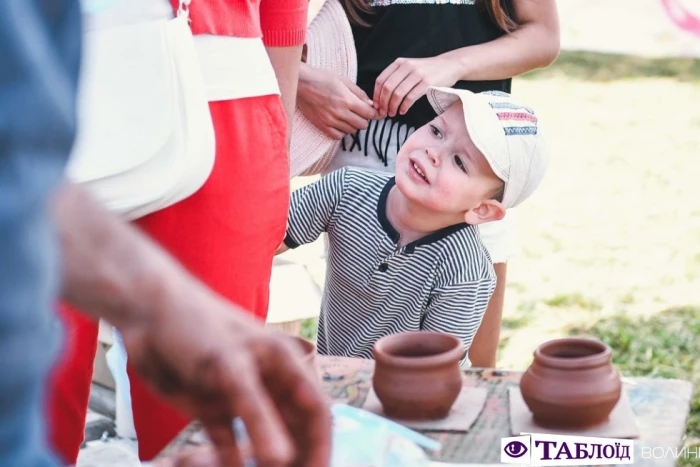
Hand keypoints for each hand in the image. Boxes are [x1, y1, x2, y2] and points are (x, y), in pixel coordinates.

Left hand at [119, 281, 330, 466]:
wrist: (147, 312)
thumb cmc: (197, 327)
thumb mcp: (230, 370)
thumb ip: (257, 415)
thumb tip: (283, 460)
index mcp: (285, 366)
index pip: (316, 413)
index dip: (320, 446)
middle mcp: (268, 384)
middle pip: (292, 431)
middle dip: (291, 459)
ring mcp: (240, 398)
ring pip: (259, 442)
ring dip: (256, 464)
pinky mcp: (211, 408)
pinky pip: (223, 445)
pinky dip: (222, 462)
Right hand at [298, 65, 377, 139]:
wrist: (300, 83)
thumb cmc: (322, 79)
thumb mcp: (343, 80)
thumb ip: (359, 93)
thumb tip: (371, 104)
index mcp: (347, 100)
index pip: (369, 114)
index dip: (375, 114)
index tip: (376, 113)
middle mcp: (339, 112)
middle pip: (362, 125)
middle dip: (364, 119)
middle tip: (360, 113)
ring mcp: (330, 121)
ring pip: (351, 131)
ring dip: (353, 125)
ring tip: (348, 116)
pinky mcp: (321, 126)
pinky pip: (338, 136)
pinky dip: (342, 131)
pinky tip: (339, 123)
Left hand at [373, 55, 459, 118]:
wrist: (449, 65)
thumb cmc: (427, 70)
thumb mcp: (409, 67)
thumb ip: (396, 77)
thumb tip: (381, 96)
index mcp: (399, 63)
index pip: (381, 80)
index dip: (376, 95)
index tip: (376, 105)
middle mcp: (406, 66)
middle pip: (388, 88)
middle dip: (383, 103)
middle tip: (383, 112)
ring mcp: (417, 74)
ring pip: (398, 94)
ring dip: (393, 106)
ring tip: (392, 113)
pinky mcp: (426, 82)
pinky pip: (410, 97)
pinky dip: (404, 106)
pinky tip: (402, 111)